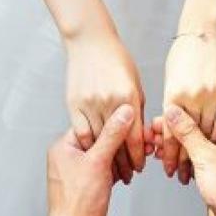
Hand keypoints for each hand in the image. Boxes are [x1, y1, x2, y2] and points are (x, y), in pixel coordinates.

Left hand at [29, 105, 136, 215]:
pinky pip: (106, 169)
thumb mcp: (98, 162)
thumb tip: (124, 112)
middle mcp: (69, 157)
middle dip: (121, 140)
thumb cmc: (77, 204)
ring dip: (122, 156)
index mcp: (63, 146)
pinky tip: (131, 169)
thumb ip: (112, 135)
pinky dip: (119, 169)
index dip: (113, 120)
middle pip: (100, 139)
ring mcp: (79, 172)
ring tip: (140, 154)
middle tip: (140, 137)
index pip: (92, 124)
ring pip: (105, 155)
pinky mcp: (89, 184)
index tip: (132, 118)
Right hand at [66, 31, 145, 183]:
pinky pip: (81, 132)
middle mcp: (109, 102)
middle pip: (116, 143)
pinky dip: (88, 145)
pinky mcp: (74, 103)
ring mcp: (89, 103)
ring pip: (97, 141)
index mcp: (129, 97)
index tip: (140, 166)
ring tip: (111, 169)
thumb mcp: (135, 84)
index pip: (134, 137)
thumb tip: (142, 135)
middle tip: (128, 174)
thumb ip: (138, 110)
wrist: (90, 41)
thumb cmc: (116, 59)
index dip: (138, 156)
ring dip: (105, 158)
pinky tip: (93, 152)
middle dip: (123, 162)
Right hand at [154, 107, 215, 215]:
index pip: (207, 116)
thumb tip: (175, 112)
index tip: (164, 117)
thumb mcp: (206, 157)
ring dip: (178, 149)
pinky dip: (185, 162)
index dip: (184, 116)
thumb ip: (188, 133)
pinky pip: (199, 163)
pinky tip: (170, 163)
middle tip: (155, 134)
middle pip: (200, 132)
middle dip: (176, 134)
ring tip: (158, 149)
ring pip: (198, 148)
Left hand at [161, 34, 215, 181]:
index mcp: (174, 94)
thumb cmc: (184, 53)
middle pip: (191, 137)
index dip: (169, 153)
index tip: (168, 167)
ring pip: (209, 132)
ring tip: (198, 164)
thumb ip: (171, 104)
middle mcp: (194, 96)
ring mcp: (214, 93)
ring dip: (204, 150)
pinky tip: (215, 143)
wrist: (206, 30)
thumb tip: (169, 127)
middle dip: (186, 158)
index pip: (171, 133)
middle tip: (181, 173)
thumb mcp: (170, 79)